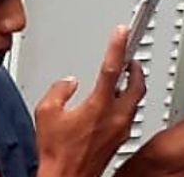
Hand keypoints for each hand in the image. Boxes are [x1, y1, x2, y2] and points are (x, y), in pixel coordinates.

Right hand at [35, 25, 146, 176]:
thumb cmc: (56, 150)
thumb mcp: (46, 111)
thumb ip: (59, 90)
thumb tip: (68, 82)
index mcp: (98, 106)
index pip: (111, 69)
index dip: (117, 46)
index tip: (122, 32)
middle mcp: (115, 117)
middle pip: (136, 85)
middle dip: (135, 66)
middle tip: (130, 52)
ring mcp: (120, 129)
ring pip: (136, 100)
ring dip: (133, 83)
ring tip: (125, 73)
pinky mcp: (119, 139)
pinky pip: (130, 114)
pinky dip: (127, 100)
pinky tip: (115, 99)